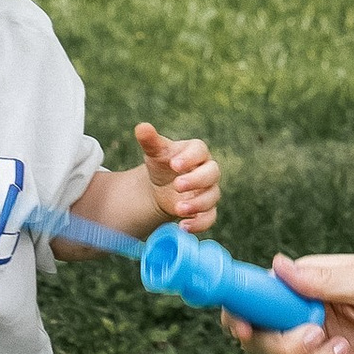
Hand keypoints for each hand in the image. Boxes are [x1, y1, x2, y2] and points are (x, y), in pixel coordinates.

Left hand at [134, 121, 218, 235]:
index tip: (174, 165)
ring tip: (178, 209)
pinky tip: (183, 226)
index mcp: (197, 152)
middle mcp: (207, 170)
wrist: (162, 186)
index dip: (190, 158)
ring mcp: (209, 190)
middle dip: (196, 180)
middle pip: (212, 173)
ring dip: (197, 204)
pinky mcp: (206, 209)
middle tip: (177, 185)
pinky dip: (199, 223)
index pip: (200, 151)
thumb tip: (141, 127)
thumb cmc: (162, 164)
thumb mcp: (155, 152)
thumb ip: (150, 141)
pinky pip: (210, 217)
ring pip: (212, 197)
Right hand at [228, 256, 353, 353]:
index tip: (245, 328)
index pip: (252, 298)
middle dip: (285, 347)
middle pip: (258, 343)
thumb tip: (277, 265)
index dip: (238, 315)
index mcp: (301, 286)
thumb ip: (322, 280)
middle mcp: (298, 317)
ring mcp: (312, 348)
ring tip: (349, 352)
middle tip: (319, 337)